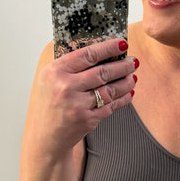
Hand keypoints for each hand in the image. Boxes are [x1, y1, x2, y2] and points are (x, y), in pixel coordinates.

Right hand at [32, 38, 136, 152]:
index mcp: (55, 71)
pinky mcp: (87, 119)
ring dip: (125, 83)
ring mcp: (77, 105)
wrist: (46, 136)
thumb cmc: (50, 104)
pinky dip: (123, 99)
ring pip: (109, 90)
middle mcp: (66, 87)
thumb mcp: (50, 79)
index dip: (108, 48)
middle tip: (133, 61)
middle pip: (102, 72)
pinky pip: (111, 106)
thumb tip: (100, 51)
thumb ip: (70, 65)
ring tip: (132, 76)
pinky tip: (129, 93)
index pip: (87, 55)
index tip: (121, 43)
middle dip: (122, 66)